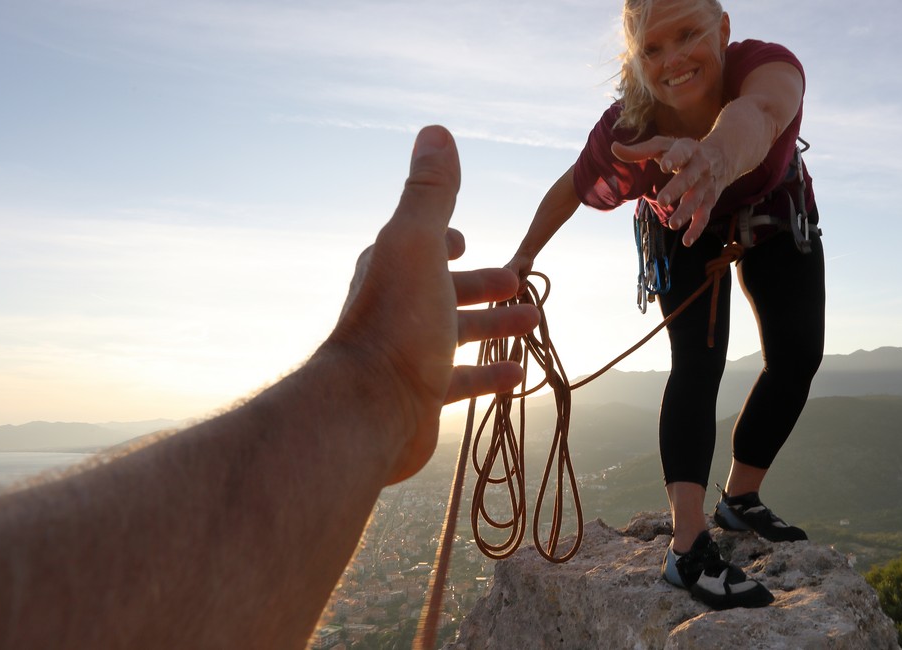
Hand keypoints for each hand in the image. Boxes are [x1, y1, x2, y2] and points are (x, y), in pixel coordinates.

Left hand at [331, 126, 539, 482]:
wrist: (369, 410)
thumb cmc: (397, 321)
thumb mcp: (418, 243)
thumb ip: (430, 192)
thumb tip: (435, 131)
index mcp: (392, 269)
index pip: (418, 245)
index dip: (442, 239)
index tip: (462, 239)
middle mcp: (396, 309)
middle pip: (444, 290)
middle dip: (481, 284)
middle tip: (517, 283)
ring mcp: (407, 355)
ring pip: (456, 334)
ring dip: (492, 325)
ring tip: (532, 322)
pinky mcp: (420, 396)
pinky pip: (460, 381)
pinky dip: (488, 374)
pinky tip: (516, 375)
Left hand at [612, 136, 725, 245]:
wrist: (722, 156)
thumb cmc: (683, 151)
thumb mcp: (664, 146)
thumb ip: (640, 150)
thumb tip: (614, 148)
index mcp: (688, 149)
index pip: (681, 153)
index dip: (674, 158)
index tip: (665, 166)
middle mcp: (700, 167)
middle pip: (688, 178)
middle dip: (676, 189)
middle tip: (662, 201)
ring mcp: (706, 185)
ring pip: (697, 200)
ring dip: (686, 212)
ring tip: (672, 225)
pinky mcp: (710, 201)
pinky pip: (704, 216)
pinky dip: (697, 229)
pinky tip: (686, 242)